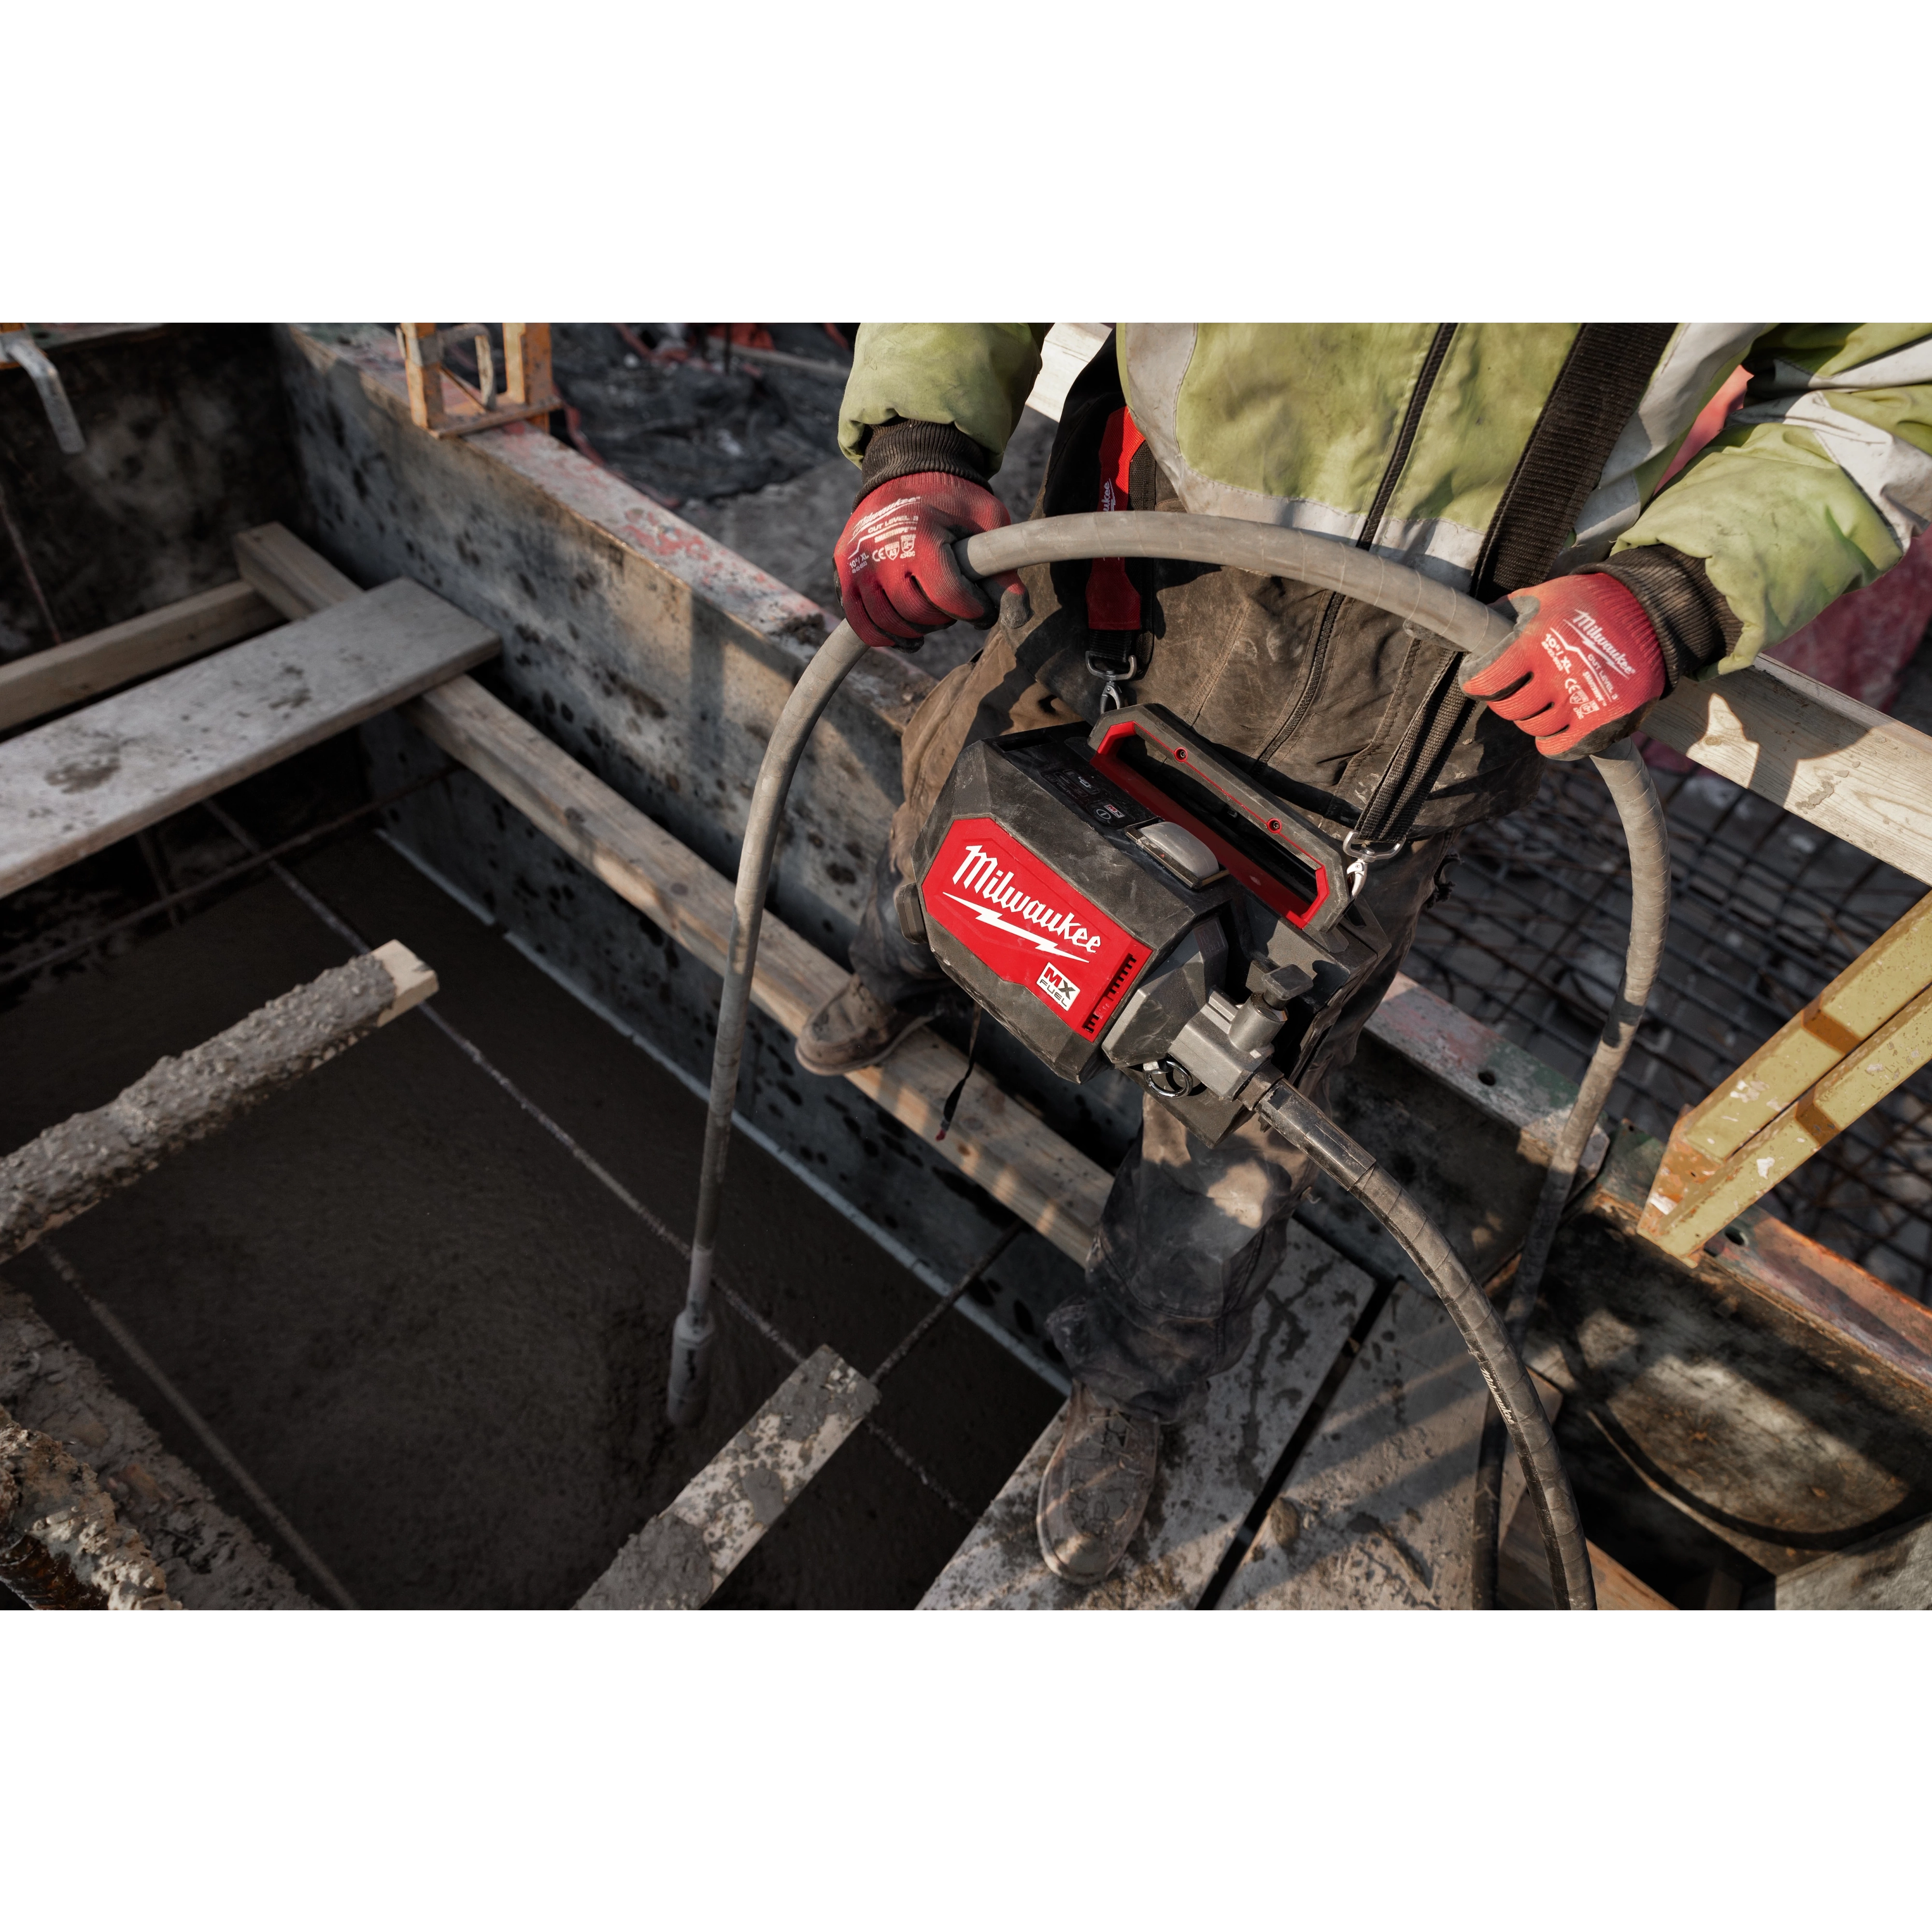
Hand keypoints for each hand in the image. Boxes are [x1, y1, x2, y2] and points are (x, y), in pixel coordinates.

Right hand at [835, 472, 1019, 648]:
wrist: (905, 471)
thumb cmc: (951, 498)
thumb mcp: (986, 518)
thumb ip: (1001, 562)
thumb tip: (1018, 610)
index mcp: (918, 534)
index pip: (946, 594)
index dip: (973, 610)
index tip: (983, 609)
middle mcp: (880, 549)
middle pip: (916, 613)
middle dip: (944, 619)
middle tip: (956, 607)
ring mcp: (856, 562)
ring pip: (886, 623)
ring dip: (916, 630)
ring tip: (934, 617)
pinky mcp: (842, 570)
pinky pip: (858, 621)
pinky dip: (882, 635)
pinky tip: (906, 634)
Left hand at [1460, 573, 1665, 757]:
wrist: (1649, 612)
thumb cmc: (1586, 604)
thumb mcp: (1542, 597)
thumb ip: (1505, 614)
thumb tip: (1468, 627)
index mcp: (1537, 644)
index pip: (1487, 682)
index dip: (1477, 684)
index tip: (1478, 682)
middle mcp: (1559, 674)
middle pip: (1511, 709)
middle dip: (1507, 700)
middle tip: (1517, 689)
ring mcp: (1584, 700)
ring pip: (1536, 729)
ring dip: (1534, 718)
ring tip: (1545, 698)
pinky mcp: (1606, 720)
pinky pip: (1562, 748)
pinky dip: (1553, 743)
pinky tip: (1557, 726)